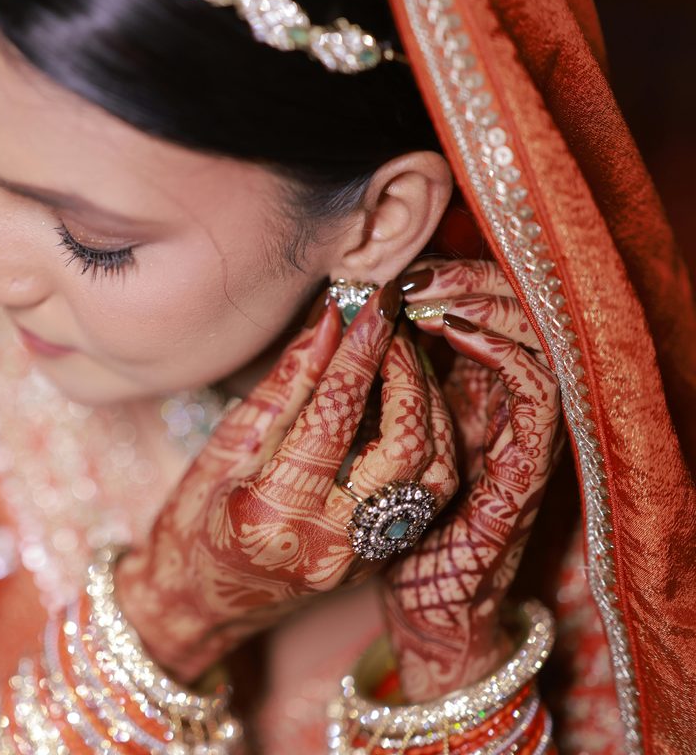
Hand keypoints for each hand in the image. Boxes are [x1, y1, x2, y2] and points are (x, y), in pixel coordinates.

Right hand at [117, 283, 459, 681]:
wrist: (198, 603)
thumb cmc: (193, 522)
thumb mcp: (227, 446)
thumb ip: (285, 385)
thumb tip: (330, 321)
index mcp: (274, 514)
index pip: (333, 415)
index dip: (357, 351)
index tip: (369, 302)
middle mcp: (330, 544)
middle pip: (405, 445)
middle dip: (407, 372)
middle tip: (393, 324)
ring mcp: (363, 561)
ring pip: (435, 473)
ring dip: (430, 406)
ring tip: (405, 358)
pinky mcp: (382, 562)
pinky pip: (429, 495)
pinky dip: (432, 441)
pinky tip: (413, 404)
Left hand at [383, 260, 563, 700]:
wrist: (397, 610)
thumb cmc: (359, 525)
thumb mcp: (346, 442)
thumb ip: (361, 387)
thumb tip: (342, 313)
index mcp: (462, 404)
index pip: (484, 317)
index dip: (455, 281)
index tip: (399, 270)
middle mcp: (497, 417)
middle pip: (518, 320)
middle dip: (473, 283)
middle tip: (415, 274)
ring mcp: (516, 441)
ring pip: (534, 345)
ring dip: (487, 307)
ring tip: (430, 295)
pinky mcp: (524, 473)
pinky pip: (536, 398)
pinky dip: (504, 352)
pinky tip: (457, 330)